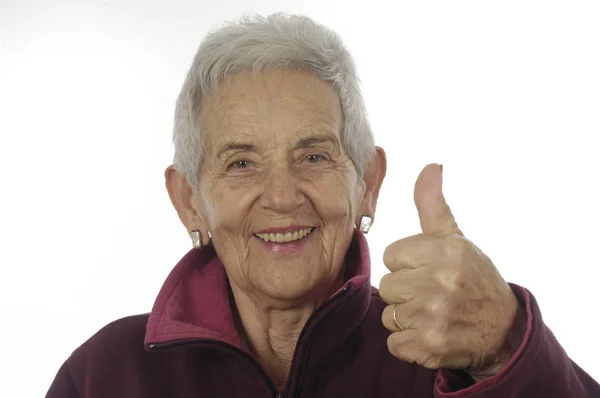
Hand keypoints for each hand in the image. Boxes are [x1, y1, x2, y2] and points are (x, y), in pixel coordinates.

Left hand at [379, 163, 520, 378]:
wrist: (503, 330)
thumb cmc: (473, 278)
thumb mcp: (455, 238)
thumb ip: (433, 204)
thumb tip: (430, 165)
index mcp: (445, 251)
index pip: (390, 255)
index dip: (407, 264)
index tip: (428, 270)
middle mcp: (440, 283)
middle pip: (387, 285)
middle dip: (406, 290)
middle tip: (433, 294)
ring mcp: (434, 317)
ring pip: (388, 314)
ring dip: (406, 318)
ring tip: (433, 314)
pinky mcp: (428, 346)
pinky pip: (393, 342)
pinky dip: (408, 343)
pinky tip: (431, 334)